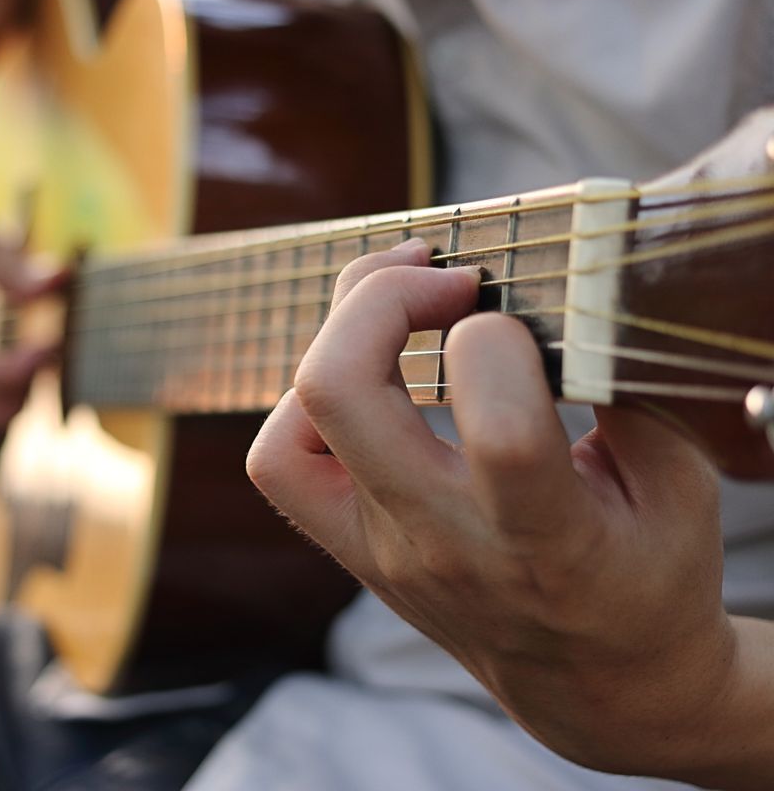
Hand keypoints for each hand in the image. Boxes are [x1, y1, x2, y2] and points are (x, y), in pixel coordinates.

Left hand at [247, 240, 737, 776]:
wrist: (595, 687)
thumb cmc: (647, 578)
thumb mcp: (681, 489)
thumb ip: (626, 393)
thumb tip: (561, 294)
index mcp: (546, 537)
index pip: (498, 430)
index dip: (495, 339)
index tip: (513, 313)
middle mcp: (443, 543)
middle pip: (340, 395)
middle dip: (377, 298)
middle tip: (440, 274)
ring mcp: (381, 550)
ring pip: (289, 431)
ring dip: (331, 340)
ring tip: (393, 306)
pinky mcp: (350, 549)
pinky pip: (282, 462)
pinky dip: (306, 401)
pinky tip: (369, 373)